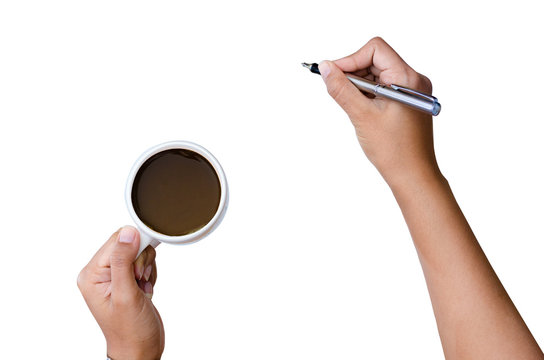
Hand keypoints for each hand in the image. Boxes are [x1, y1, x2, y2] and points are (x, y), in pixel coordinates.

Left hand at [78, 226, 163, 359]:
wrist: (140, 349)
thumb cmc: (130, 331)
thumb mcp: (126, 295)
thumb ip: (123, 261)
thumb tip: (127, 233)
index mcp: (91, 275)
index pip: (116, 241)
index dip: (134, 248)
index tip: (142, 268)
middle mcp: (100, 273)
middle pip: (128, 243)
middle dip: (141, 260)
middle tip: (140, 281)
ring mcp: (113, 276)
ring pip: (138, 251)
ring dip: (147, 267)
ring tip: (142, 287)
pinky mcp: (126, 279)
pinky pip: (143, 261)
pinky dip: (150, 273)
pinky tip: (145, 289)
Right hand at [319, 37, 438, 184]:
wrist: (413, 175)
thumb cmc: (393, 150)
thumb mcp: (361, 116)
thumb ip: (342, 89)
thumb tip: (325, 67)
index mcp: (407, 79)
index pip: (375, 50)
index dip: (351, 59)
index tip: (333, 75)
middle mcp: (413, 80)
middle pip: (375, 60)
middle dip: (353, 74)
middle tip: (339, 93)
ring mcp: (412, 91)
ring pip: (377, 74)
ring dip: (359, 86)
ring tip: (355, 109)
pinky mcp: (407, 101)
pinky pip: (382, 87)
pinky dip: (368, 95)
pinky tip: (363, 112)